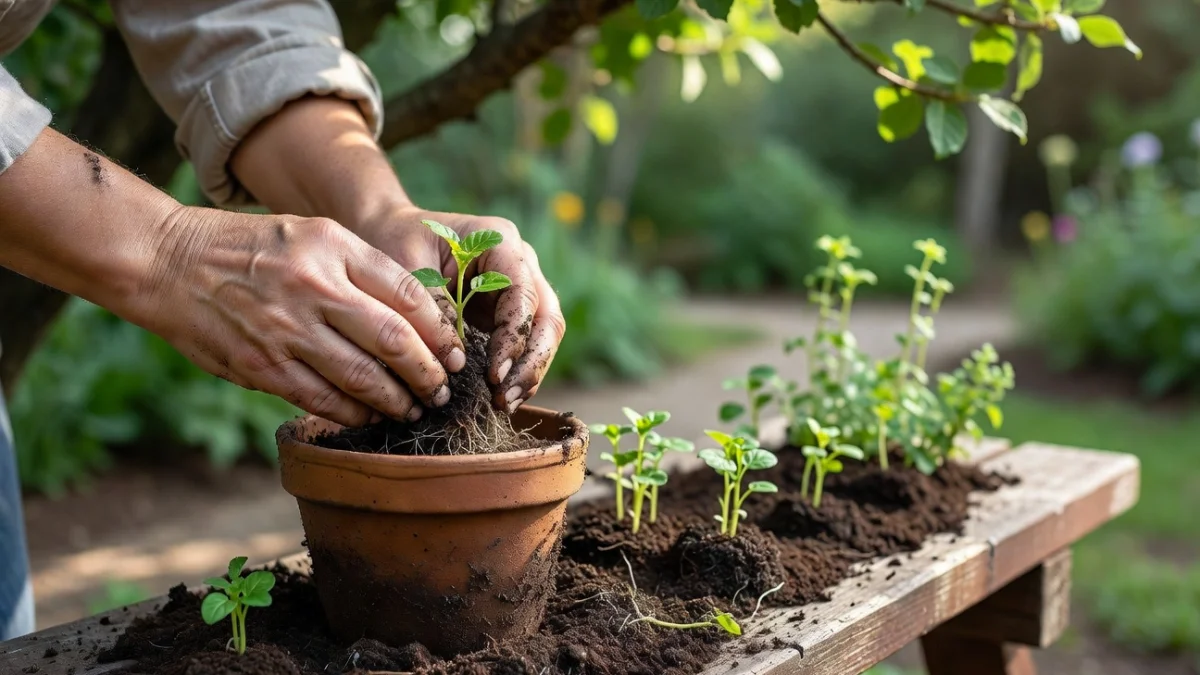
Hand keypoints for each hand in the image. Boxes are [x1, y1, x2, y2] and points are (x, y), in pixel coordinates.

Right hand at [135, 206, 465, 426]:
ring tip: (415, 408)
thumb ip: (361, 269)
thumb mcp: (310, 234)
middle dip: (428, 372)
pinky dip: (353, 413)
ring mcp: (286, 328)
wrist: (167, 261)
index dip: (440, 330)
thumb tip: (415, 319)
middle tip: (443, 388)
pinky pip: (322, 398)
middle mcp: (313, 285)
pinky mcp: (262, 364)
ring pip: (362, 377)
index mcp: (332, 246)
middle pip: (393, 339)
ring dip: (397, 400)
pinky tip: (370, 416)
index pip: (407, 293)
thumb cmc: (250, 248)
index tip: (453, 351)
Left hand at [353, 206, 564, 411]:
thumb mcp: (406, 265)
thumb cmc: (395, 240)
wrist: (389, 231)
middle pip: (547, 318)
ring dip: (529, 372)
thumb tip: (457, 357)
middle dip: (532, 362)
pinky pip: (525, 345)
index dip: (514, 337)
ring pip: (544, 335)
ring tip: (503, 404)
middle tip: (504, 397)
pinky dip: (517, 371)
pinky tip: (500, 398)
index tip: (493, 374)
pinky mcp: (506, 312)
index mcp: (501, 242)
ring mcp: (518, 289)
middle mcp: (520, 264)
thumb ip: (432, 305)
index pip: (523, 295)